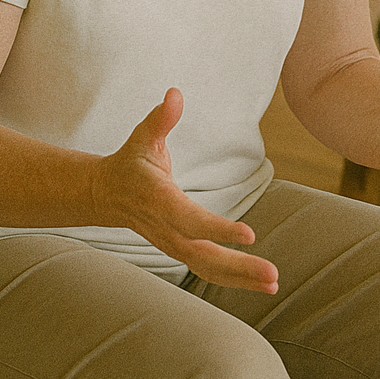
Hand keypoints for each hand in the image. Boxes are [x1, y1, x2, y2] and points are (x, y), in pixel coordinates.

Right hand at [95, 89, 278, 292]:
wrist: (106, 194)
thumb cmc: (130, 162)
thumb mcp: (142, 137)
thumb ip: (160, 118)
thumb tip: (175, 94)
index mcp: (159, 201)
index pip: (191, 220)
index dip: (218, 229)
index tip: (250, 236)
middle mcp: (166, 229)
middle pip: (203, 255)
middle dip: (239, 267)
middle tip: (273, 276)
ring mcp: (172, 244)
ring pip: (207, 268)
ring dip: (241, 279)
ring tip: (273, 284)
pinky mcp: (180, 250)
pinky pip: (207, 270)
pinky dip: (234, 279)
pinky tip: (260, 284)